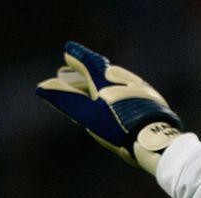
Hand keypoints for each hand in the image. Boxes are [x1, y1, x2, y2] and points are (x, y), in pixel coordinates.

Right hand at [36, 41, 183, 173]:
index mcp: (108, 80)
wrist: (157, 143)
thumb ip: (66, 100)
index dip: (78, 56)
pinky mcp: (155, 104)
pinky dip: (123, 94)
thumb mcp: (88, 116)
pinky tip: (124, 104)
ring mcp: (144, 92)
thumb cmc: (119, 129)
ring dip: (107, 82)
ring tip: (98, 89)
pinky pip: (135, 93)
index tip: (69, 50)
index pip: (89, 62)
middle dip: (90, 71)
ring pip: (121, 82)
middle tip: (78, 72)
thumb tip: (43, 87)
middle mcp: (127, 81)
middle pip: (105, 71)